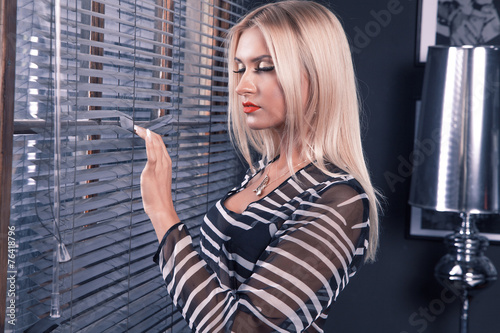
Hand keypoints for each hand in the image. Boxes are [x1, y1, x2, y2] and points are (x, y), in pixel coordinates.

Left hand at [135, 125, 179, 240]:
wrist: (161, 207)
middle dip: (148, 132)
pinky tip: (146, 135)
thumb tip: (150, 167)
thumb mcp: (156, 179)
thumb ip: (154, 170)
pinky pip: (152, 153)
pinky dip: (150, 142)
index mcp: (167, 163)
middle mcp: (165, 162)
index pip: (160, 144)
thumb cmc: (158, 196)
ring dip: (147, 134)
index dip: (152, 136)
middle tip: (137, 127)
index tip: (143, 131)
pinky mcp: (153, 169)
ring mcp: (160, 165)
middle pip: (158, 141)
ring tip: (138, 128)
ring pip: (155, 144)